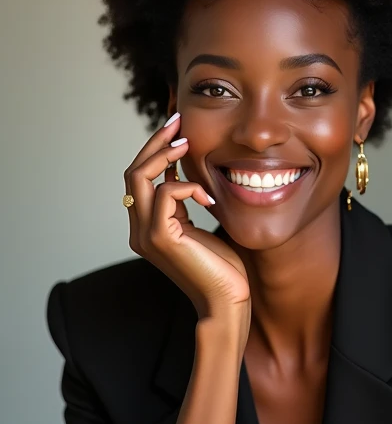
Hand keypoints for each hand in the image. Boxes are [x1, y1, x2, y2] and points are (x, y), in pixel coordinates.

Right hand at [124, 113, 250, 320]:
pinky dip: (188, 186)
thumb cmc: (222, 269)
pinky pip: (167, 194)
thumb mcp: (202, 224)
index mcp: (147, 226)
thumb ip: (188, 200)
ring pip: (139, 177)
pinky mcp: (160, 238)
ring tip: (188, 144)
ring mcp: (145, 234)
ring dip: (164, 155)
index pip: (140, 178)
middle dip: (155, 143)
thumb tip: (184, 170)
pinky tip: (208, 197)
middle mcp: (139, 230)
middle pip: (133, 172)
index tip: (177, 129)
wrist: (226, 302)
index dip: (155, 150)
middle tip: (178, 122)